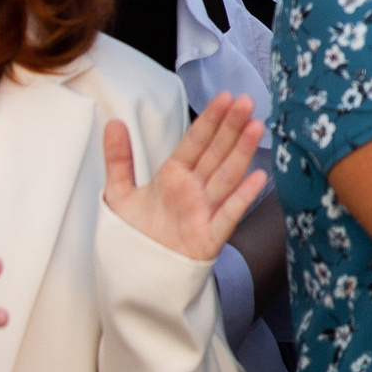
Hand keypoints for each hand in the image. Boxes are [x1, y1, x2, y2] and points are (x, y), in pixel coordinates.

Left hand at [101, 93, 268, 262]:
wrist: (138, 274)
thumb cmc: (135, 233)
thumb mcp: (119, 193)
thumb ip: (118, 158)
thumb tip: (113, 122)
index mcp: (175, 175)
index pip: (195, 142)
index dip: (210, 120)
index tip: (225, 97)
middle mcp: (194, 189)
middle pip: (216, 154)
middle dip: (231, 127)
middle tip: (247, 102)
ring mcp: (205, 210)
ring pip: (227, 176)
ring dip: (242, 153)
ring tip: (257, 127)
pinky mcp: (210, 236)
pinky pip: (228, 215)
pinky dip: (242, 197)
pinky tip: (258, 177)